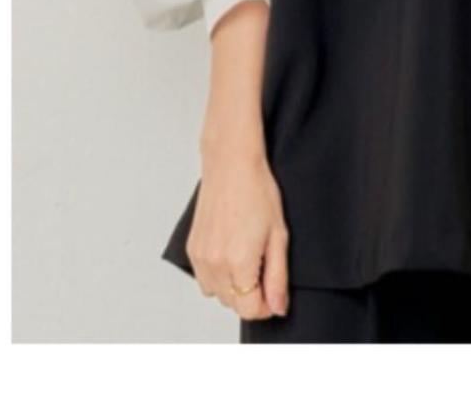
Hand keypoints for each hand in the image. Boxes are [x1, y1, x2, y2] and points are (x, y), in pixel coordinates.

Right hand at [186, 0, 288, 319]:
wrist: (232, 162)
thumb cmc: (258, 190)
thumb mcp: (278, 233)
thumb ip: (278, 275)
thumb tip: (278, 307)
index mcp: (237, 263)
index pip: (250, 308)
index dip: (267, 304)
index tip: (276, 292)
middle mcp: (214, 264)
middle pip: (233, 303)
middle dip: (252, 295)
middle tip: (267, 268)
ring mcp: (199, 256)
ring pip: (217, 292)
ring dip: (234, 286)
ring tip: (250, 257)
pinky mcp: (192, 247)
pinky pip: (204, 277)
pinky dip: (219, 274)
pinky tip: (234, 251)